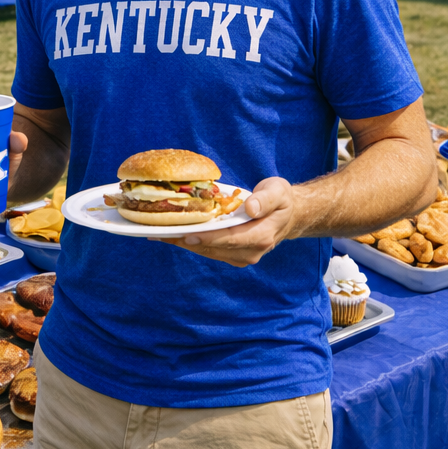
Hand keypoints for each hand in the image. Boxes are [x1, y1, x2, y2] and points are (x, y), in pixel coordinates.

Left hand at [157, 177, 295, 266]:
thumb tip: (250, 208)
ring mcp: (241, 257)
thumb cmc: (281, 199)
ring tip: (158, 232)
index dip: (207, 237)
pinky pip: (207, 249)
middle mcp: (250, 252)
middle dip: (186, 239)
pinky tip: (171, 233)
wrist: (288, 216)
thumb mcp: (278, 191)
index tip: (186, 234)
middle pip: (212, 247)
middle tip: (160, 231)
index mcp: (261, 237)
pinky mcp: (232, 256)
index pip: (229, 239)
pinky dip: (189, 242)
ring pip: (206, 251)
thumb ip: (265, 199)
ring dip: (183, 242)